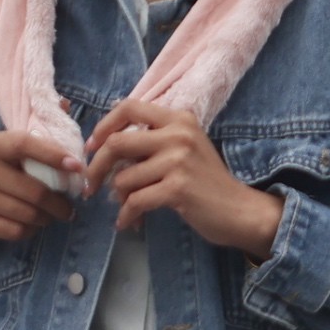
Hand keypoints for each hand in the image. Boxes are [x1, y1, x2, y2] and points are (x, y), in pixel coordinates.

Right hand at [0, 128, 86, 253]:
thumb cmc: (1, 171)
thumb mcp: (13, 150)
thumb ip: (40, 130)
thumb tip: (65, 103)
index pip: (25, 145)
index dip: (53, 154)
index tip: (77, 166)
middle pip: (33, 191)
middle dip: (59, 203)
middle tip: (70, 209)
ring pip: (27, 214)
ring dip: (46, 218)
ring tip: (51, 216)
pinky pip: (15, 231)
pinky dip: (29, 230)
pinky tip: (31, 224)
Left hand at [84, 97, 283, 258]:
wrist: (239, 210)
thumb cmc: (205, 181)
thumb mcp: (183, 148)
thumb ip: (152, 141)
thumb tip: (105, 145)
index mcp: (178, 119)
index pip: (129, 107)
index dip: (104, 126)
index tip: (92, 147)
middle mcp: (178, 134)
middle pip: (116, 143)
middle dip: (97, 167)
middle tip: (90, 186)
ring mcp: (178, 160)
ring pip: (124, 178)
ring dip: (119, 198)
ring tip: (127, 207)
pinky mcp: (177, 188)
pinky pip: (135, 201)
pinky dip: (126, 215)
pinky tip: (128, 223)